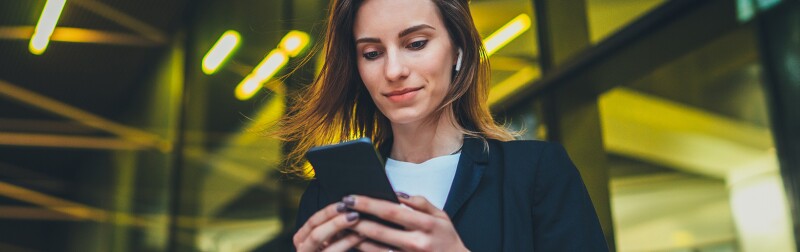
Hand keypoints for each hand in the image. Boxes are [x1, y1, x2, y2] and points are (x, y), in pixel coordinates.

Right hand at [294, 201, 365, 251]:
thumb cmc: (334, 250)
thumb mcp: (330, 239)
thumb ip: (335, 227)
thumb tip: (350, 206)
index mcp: (302, 239)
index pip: (313, 221)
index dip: (329, 211)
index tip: (345, 203)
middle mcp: (302, 250)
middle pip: (315, 232)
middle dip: (335, 221)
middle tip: (354, 213)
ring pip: (322, 242)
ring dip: (344, 232)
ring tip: (360, 223)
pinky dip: (348, 242)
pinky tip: (361, 237)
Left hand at [345, 193, 469, 251]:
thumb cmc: (447, 238)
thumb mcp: (441, 216)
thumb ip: (420, 203)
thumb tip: (397, 194)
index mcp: (425, 225)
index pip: (391, 211)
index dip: (368, 204)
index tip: (352, 197)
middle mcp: (416, 243)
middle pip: (379, 231)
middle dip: (357, 219)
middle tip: (340, 210)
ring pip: (375, 249)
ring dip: (356, 237)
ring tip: (342, 225)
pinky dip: (365, 250)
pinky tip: (354, 242)